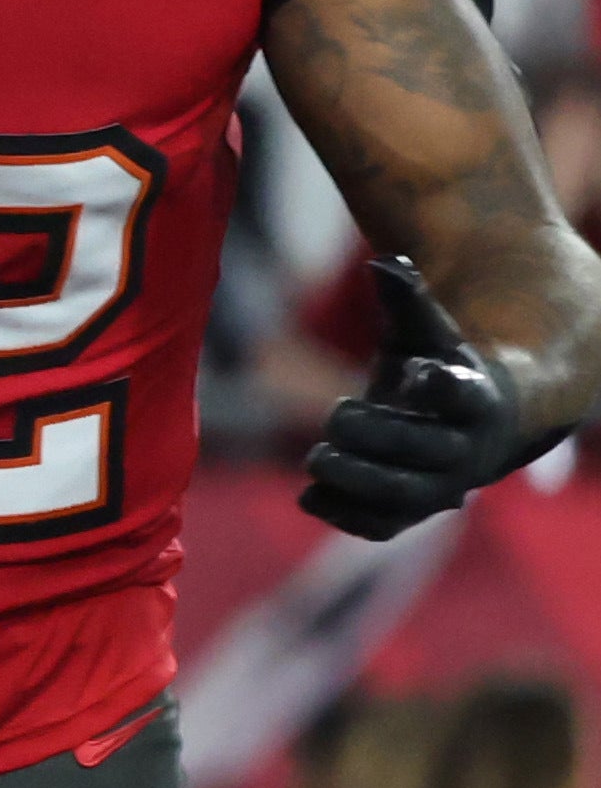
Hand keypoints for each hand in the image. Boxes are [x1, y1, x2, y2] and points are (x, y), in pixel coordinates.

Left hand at [304, 256, 551, 538]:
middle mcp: (467, 451)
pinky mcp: (411, 514)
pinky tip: (311, 494)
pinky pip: (380, 526)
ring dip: (354, 480)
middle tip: (337, 415)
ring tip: (317, 456)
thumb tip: (383, 260)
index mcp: (476, 398)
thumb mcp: (428, 334)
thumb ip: (409, 300)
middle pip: (424, 451)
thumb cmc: (440, 370)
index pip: (463, 395)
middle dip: (375, 435)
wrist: (471, 429)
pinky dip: (343, 514)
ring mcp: (442, 489)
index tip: (413, 373)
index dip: (439, 386)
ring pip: (403, 496)